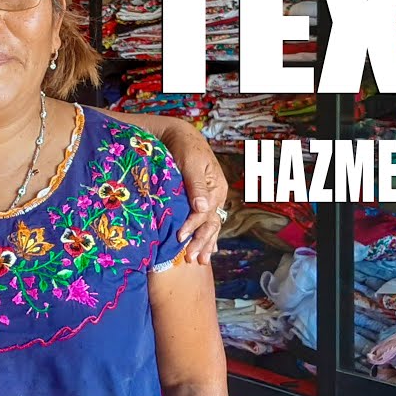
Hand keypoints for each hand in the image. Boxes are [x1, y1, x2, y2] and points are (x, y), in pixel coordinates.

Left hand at [162, 125, 228, 264]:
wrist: (181, 135)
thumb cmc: (184, 147)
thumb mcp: (190, 162)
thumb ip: (196, 185)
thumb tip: (202, 208)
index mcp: (216, 187)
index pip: (204, 213)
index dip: (192, 226)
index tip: (179, 238)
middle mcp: (216, 195)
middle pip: (210, 223)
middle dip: (201, 242)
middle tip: (190, 259)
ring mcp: (211, 199)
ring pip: (210, 225)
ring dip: (205, 243)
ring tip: (199, 261)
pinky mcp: (201, 199)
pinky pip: (207, 221)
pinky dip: (207, 236)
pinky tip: (208, 250)